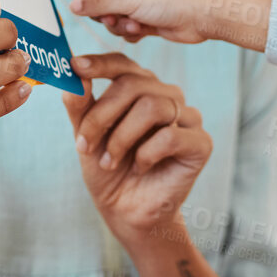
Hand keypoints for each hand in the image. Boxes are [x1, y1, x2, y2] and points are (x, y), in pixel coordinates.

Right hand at [36, 0, 269, 49]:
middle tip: (119, 14)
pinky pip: (120, 28)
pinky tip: (146, 30)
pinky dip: (130, 32)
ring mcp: (133, 0)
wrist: (204, 17)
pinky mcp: (141, 18)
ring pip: (106, 16)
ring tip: (138, 22)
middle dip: (101, 9)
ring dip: (117, 24)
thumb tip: (74, 7)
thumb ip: (100, 2)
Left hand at [62, 53, 211, 245]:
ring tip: (109, 162)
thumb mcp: (86, 137)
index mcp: (141, 88)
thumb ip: (81, 106)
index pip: (124, 64)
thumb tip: (74, 75)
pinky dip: (146, 154)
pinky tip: (140, 168)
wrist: (127, 212)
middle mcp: (167, 97)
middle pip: (134, 85)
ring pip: (152, 107)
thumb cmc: (109, 170)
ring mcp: (187, 118)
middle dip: (102, 115)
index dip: (100, 64)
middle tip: (84, 145)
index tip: (76, 67)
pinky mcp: (201, 143)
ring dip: (121, 138)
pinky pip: (170, 137)